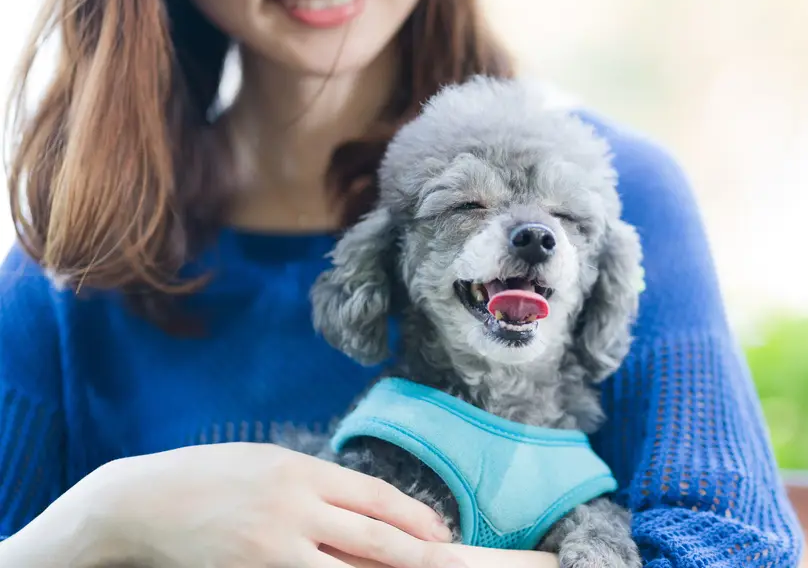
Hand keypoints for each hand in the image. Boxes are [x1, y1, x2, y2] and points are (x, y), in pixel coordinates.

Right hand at [33, 442, 464, 567]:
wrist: (141, 506)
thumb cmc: (209, 477)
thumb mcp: (269, 463)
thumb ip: (317, 484)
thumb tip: (369, 509)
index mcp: (301, 473)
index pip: (376, 497)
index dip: (416, 516)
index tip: (441, 532)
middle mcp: (292, 511)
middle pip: (372, 538)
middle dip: (419, 555)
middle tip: (451, 564)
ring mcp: (270, 551)